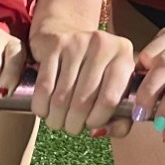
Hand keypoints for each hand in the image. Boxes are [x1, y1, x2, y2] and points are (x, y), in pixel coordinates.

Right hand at [29, 0, 135, 135]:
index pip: (110, 99)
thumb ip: (119, 118)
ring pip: (62, 96)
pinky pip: (44, 86)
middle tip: (71, 127)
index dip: (97, 120)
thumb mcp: (115, 89)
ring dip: (57, 118)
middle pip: (83, 101)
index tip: (91, 126)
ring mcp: (76, 42)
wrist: (68, 33)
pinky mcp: (53, 44)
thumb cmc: (96, 72)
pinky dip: (42, 106)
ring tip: (57, 121)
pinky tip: (44, 111)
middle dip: (74, 123)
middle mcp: (102, 45)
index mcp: (123, 56)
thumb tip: (99, 131)